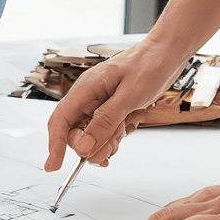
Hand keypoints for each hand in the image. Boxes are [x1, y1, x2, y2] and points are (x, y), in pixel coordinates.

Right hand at [44, 45, 180, 171]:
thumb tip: (85, 146)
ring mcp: (98, 104)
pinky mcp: (110, 109)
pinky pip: (104, 131)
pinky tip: (126, 128)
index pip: (60, 121)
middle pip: (74, 132)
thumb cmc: (149, 64)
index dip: (54, 145)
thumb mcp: (129, 95)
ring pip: (90, 135)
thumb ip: (105, 121)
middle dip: (89, 146)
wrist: (166, 54)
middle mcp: (87, 98)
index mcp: (85, 89)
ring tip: (124, 129)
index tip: (53, 166)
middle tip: (108, 152)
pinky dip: (114, 137)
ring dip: (106, 142)